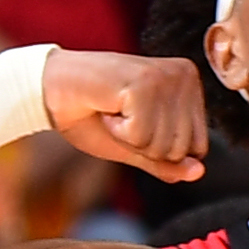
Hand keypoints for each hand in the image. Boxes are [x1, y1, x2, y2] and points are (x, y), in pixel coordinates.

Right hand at [42, 50, 210, 185]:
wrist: (49, 88)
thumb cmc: (93, 114)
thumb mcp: (136, 146)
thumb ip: (168, 162)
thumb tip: (198, 172)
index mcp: (189, 85)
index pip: (199, 149)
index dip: (160, 149)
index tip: (135, 122)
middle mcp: (183, 75)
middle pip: (182, 150)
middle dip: (145, 145)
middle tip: (120, 116)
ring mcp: (165, 76)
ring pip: (163, 146)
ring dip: (129, 137)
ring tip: (113, 109)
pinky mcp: (144, 83)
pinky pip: (141, 136)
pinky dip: (117, 131)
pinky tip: (105, 106)